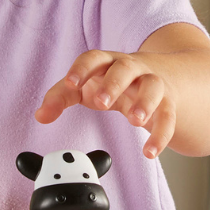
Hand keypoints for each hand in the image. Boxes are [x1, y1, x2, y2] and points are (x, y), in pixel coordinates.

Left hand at [34, 50, 175, 158]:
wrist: (165, 74)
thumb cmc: (114, 80)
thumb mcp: (86, 85)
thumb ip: (60, 98)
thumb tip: (40, 115)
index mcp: (107, 62)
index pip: (94, 58)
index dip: (82, 69)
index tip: (70, 83)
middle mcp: (132, 68)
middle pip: (125, 68)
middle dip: (114, 83)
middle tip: (102, 103)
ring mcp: (153, 83)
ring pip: (153, 86)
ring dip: (146, 102)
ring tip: (135, 121)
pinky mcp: (168, 103)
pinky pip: (168, 116)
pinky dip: (161, 134)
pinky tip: (150, 152)